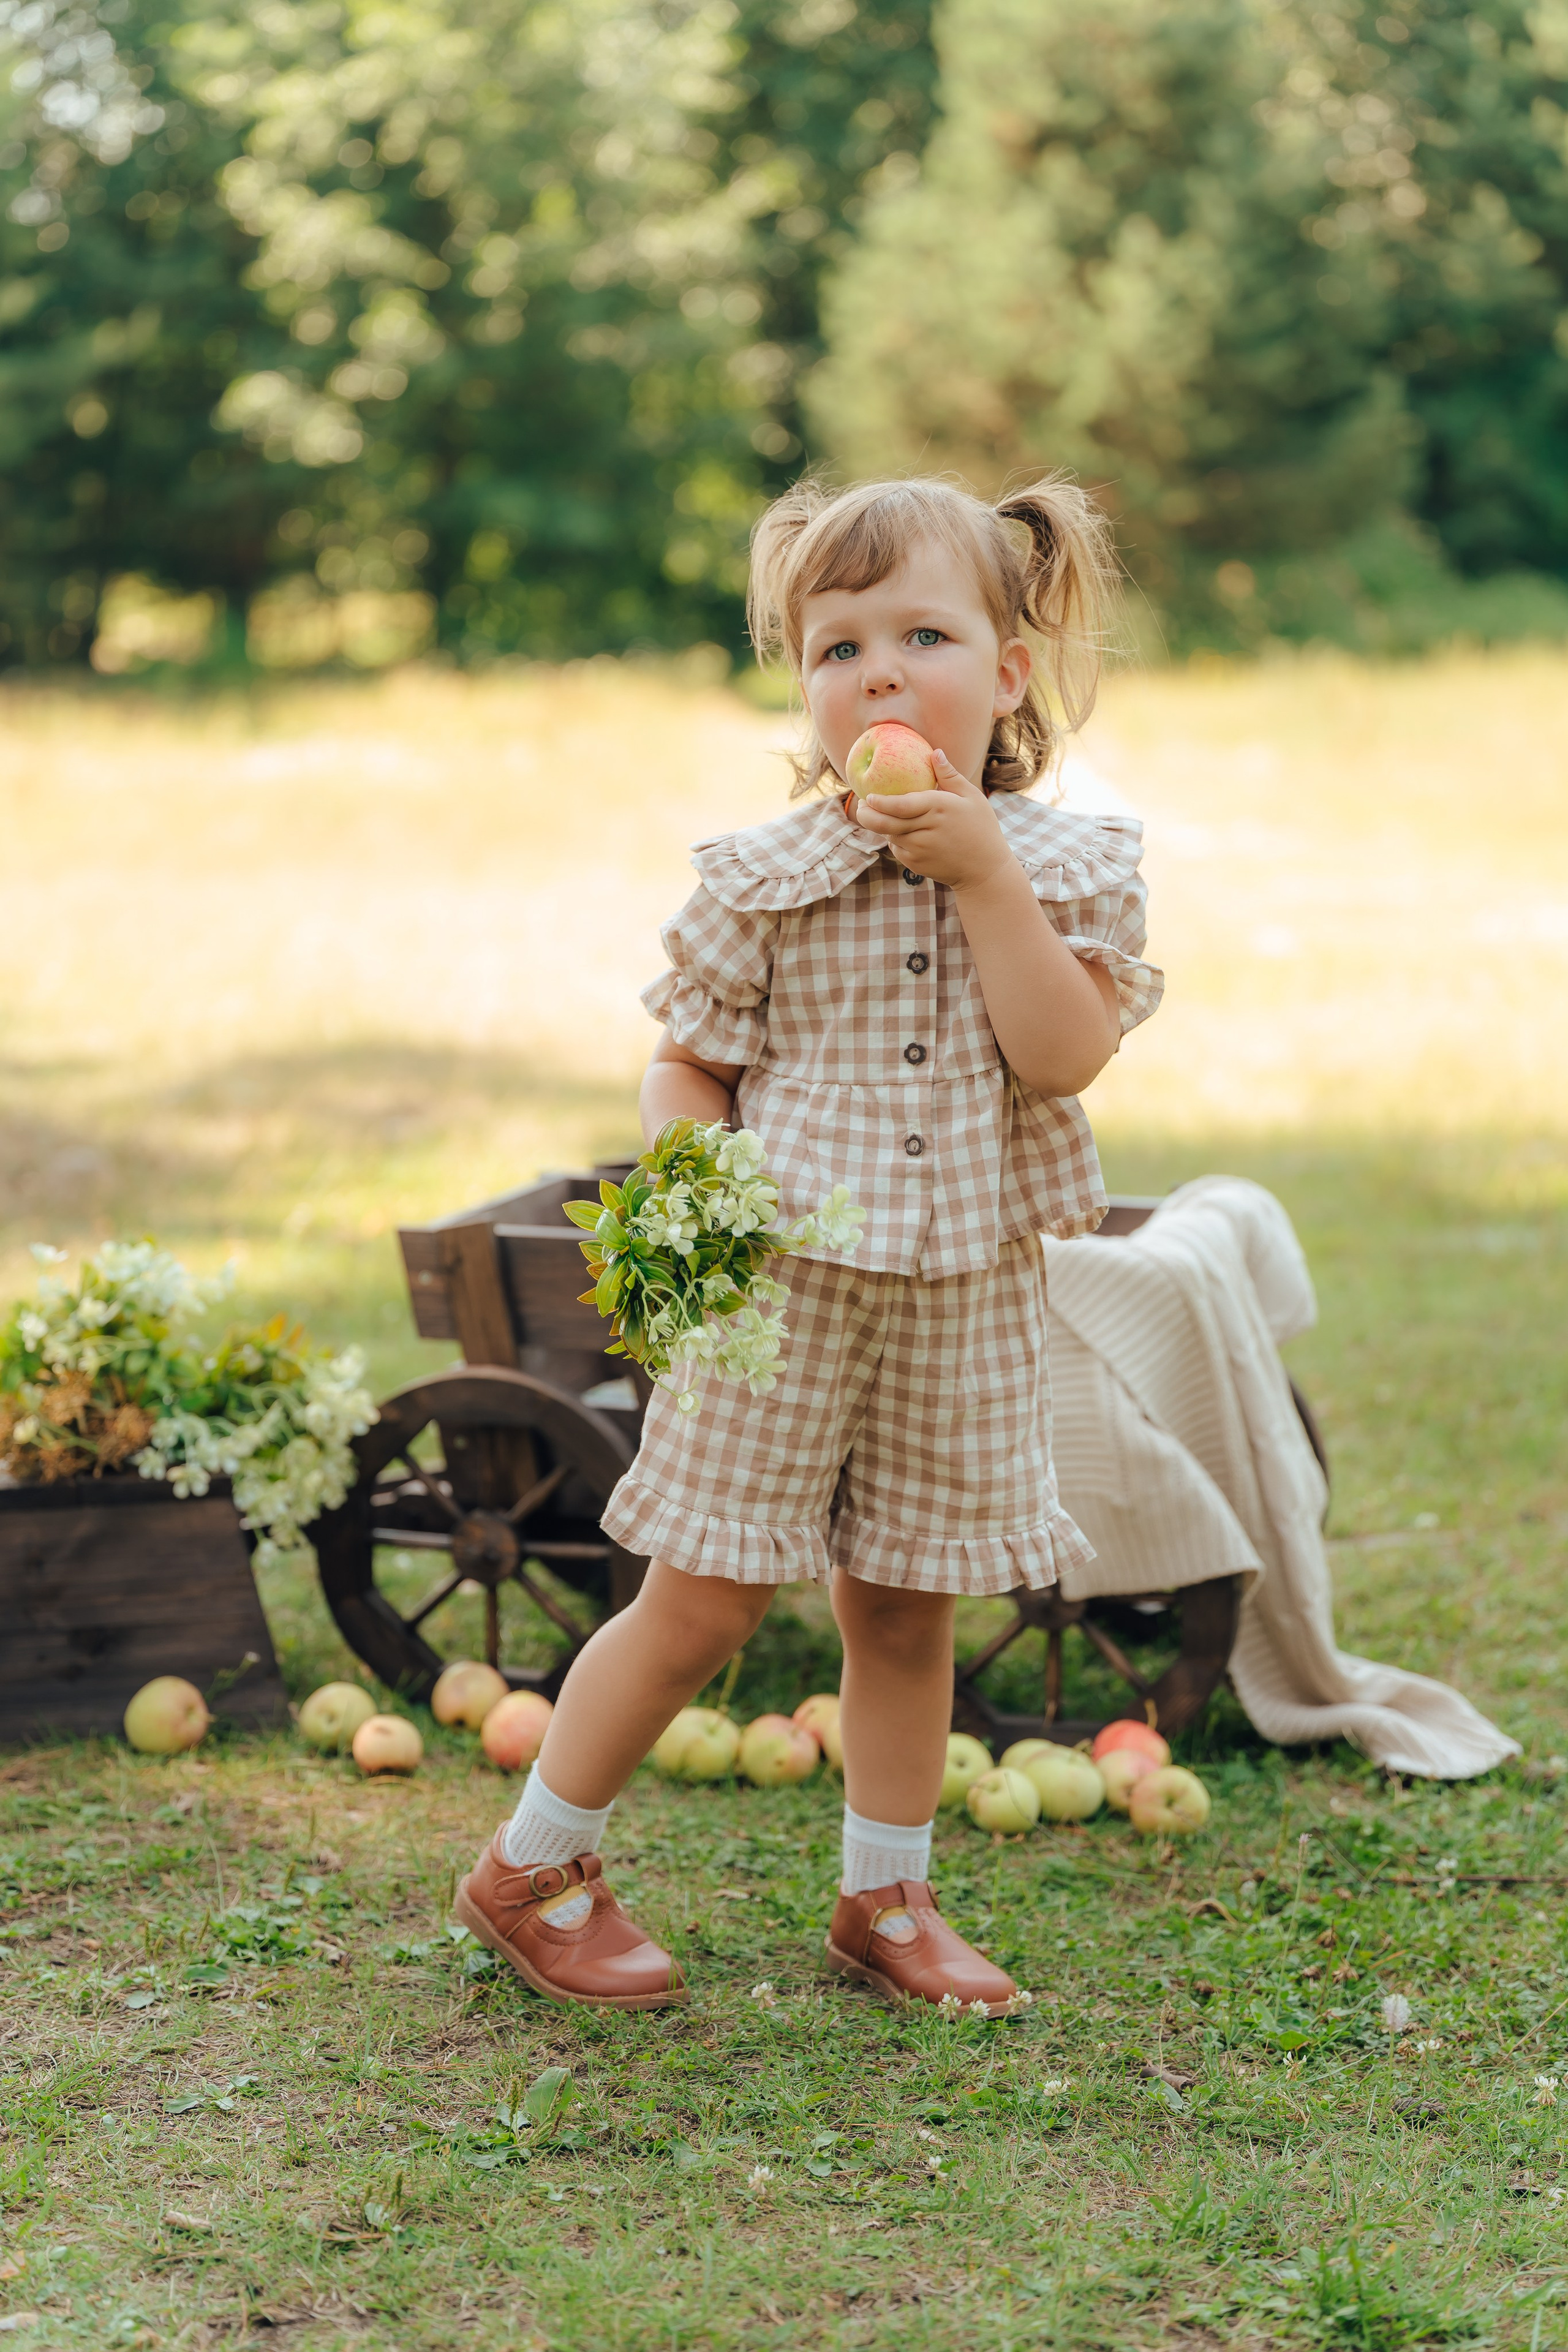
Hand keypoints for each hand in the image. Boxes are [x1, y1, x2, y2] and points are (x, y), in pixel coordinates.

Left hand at [851, 751, 1014, 892]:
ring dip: (881, 826)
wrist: (984, 869)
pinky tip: (900, 832)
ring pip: (889, 836)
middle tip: (860, 805)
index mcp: (938, 808)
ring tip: (877, 814)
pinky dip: (894, 840)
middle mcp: (925, 830)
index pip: (900, 805)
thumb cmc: (980, 827)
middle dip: (866, 814)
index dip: (880, 802)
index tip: (868, 796)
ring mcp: (919, 850)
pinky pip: (897, 849)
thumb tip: (935, 752)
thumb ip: (950, 776)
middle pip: (885, 823)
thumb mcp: (972, 797)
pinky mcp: (915, 865)